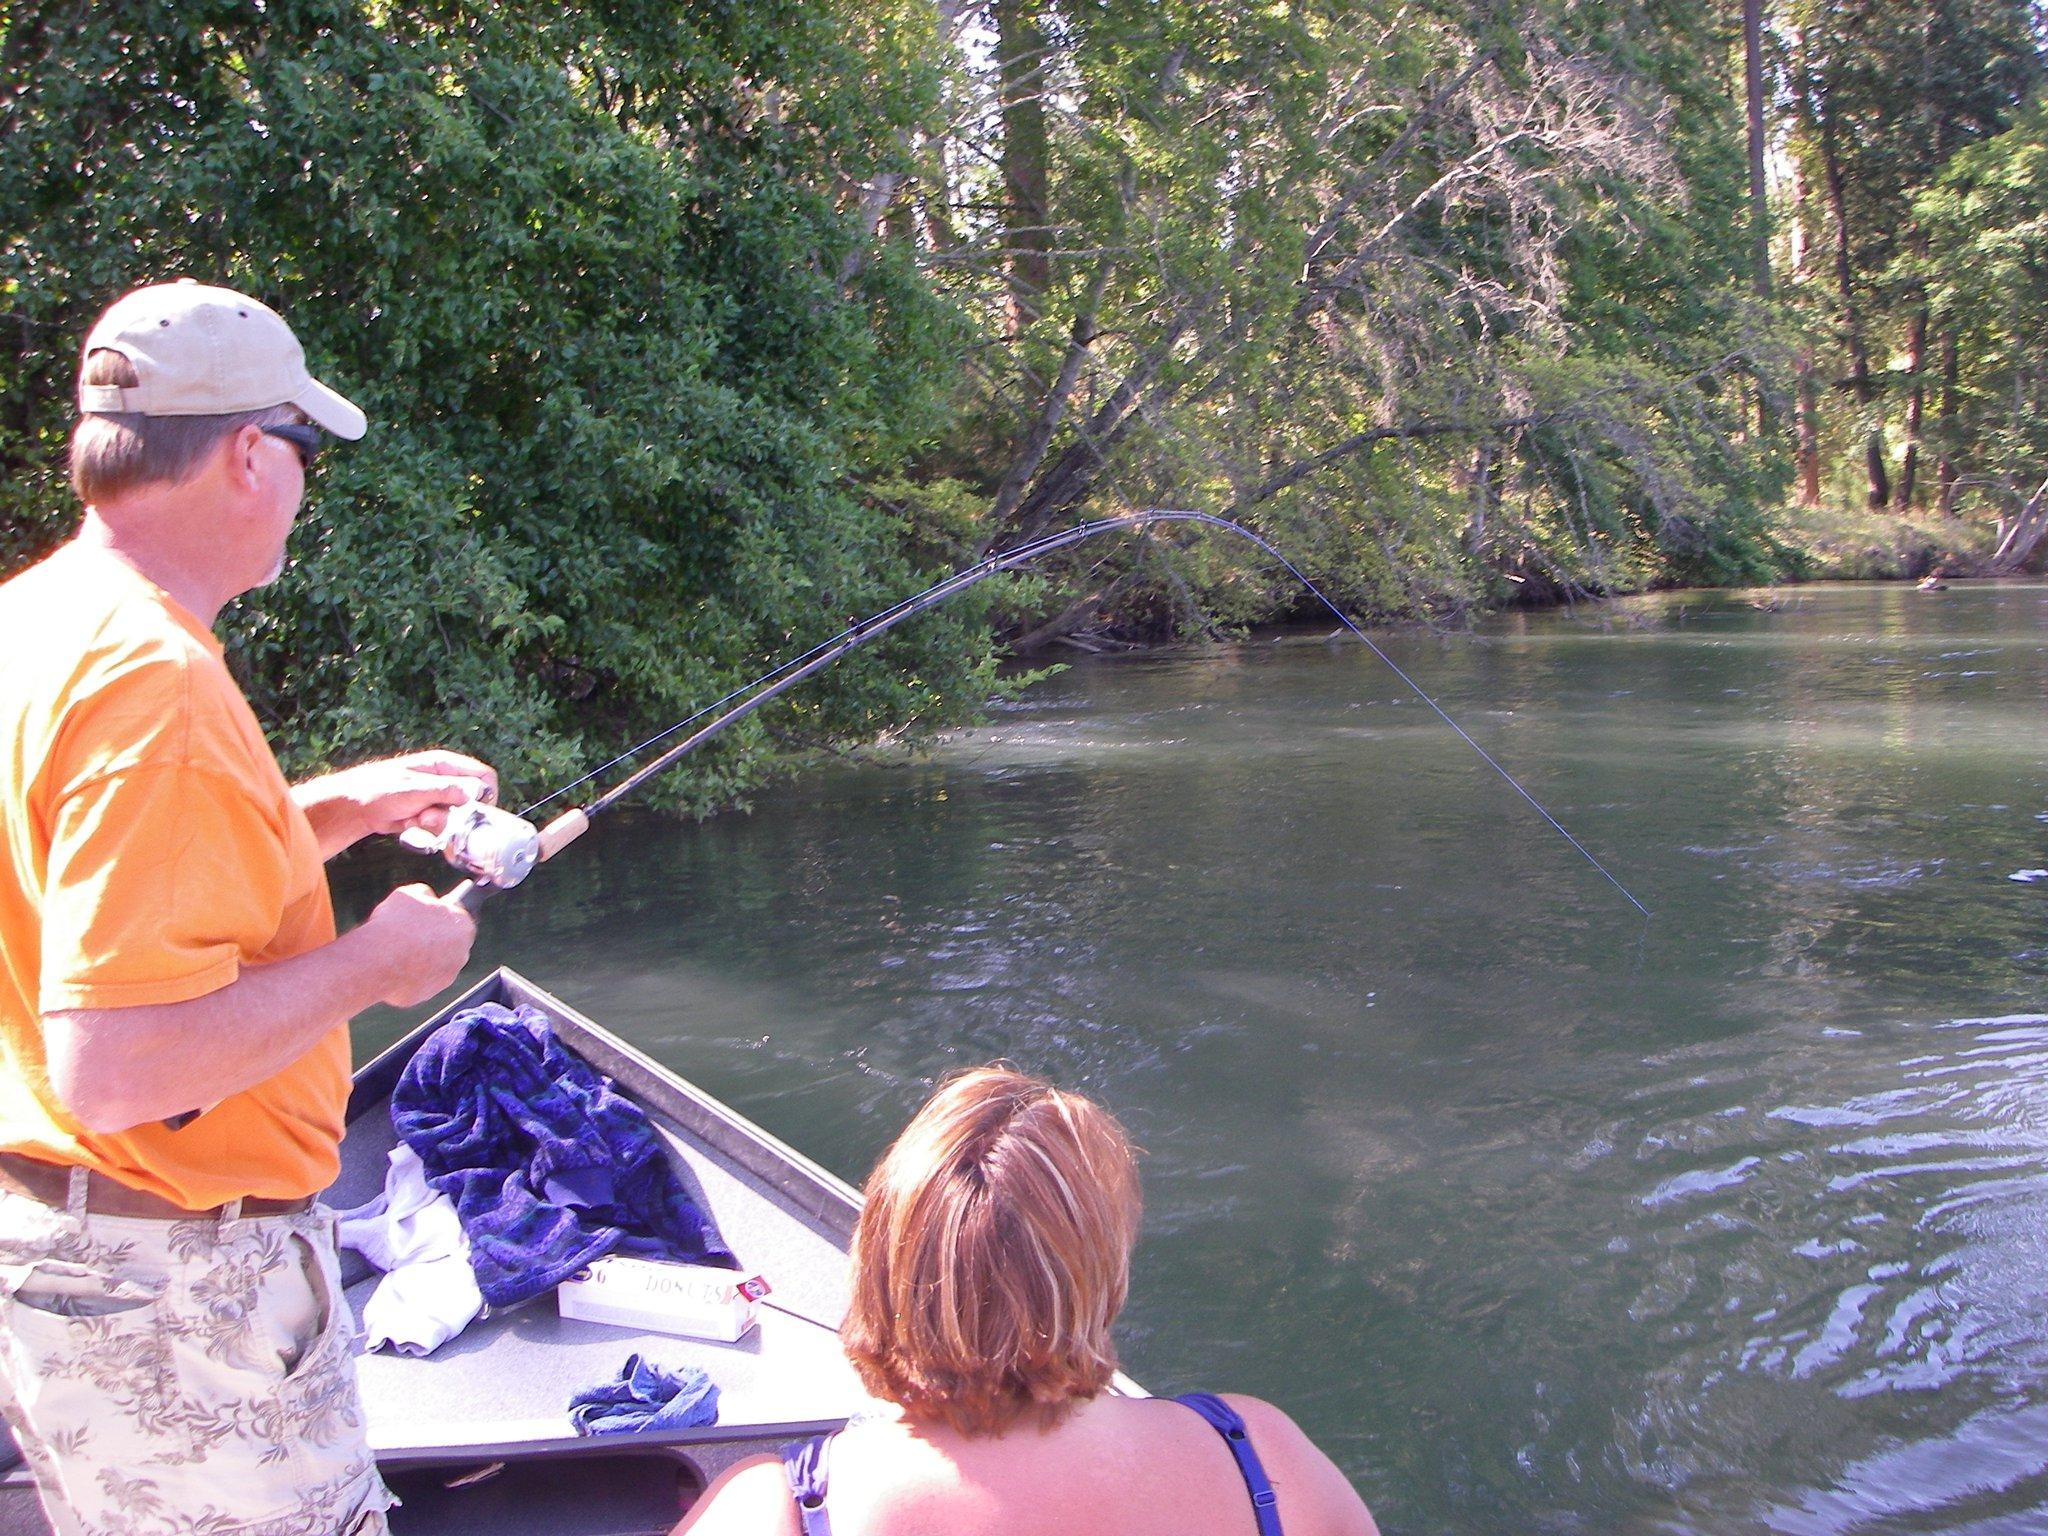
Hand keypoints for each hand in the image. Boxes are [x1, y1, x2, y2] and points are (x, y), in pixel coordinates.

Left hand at [302, 751, 500, 846]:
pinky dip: (430, 832)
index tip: (480, 812)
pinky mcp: (430, 816)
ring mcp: (438, 799)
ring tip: (416, 821)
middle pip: (472, 801)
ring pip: (457, 818)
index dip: (486, 794)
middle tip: (432, 818)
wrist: (355, 808)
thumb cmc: (379, 789)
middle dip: (456, 815)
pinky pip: (444, 828)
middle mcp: (446, 781)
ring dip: (439, 825)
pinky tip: (411, 826)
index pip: (483, 776)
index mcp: (445, 765)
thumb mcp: (414, 788)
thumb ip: (445, 790)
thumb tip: (475, 793)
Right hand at [361, 883, 477, 1006]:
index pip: (457, 919)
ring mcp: (445, 976)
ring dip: (420, 960)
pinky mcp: (428, 994)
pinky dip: (407, 977)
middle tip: (407, 935)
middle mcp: (461, 953)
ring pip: (434, 965)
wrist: (380, 958)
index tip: (426, 917)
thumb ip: (424, 895)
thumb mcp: (410, 894)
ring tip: (396, 953)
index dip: (440, 917)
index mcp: (463, 926)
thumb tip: (426, 897)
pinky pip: (418, 982)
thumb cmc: (396, 923)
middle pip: (448, 944)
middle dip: (431, 940)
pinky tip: (392, 969)